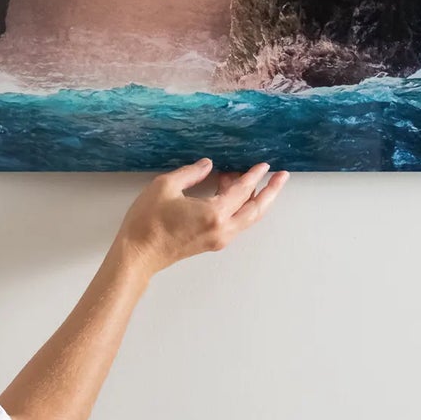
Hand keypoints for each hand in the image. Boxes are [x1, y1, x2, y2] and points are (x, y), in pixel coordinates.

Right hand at [113, 159, 288, 275]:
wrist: (138, 254)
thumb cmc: (148, 221)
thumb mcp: (165, 186)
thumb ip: (191, 173)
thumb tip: (209, 166)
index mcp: (214, 214)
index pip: (242, 191)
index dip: (254, 175)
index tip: (265, 164)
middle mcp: (222, 229)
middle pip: (256, 209)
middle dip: (271, 191)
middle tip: (282, 176)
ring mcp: (218, 239)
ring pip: (248, 218)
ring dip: (256, 199)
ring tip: (256, 181)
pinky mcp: (211, 243)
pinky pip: (236, 223)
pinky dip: (241, 207)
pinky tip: (231, 193)